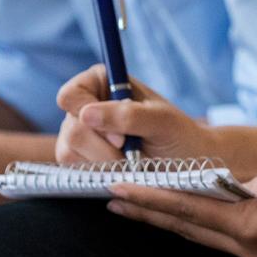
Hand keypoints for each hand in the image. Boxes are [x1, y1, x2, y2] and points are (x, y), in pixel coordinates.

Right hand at [54, 67, 221, 164]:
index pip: (70, 95)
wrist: (187, 164)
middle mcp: (86, 105)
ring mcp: (80, 134)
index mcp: (101, 82)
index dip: (88, 117)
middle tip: (132, 155)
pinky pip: (74, 170)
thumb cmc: (178, 135)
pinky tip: (121, 170)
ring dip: (104, 164)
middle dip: (104, 149)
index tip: (120, 138)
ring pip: (68, 153)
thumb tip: (86, 114)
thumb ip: (128, 115)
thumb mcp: (162, 121)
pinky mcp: (80, 159)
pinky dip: (100, 174)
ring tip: (131, 162)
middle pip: (71, 130)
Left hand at [106, 153, 256, 256]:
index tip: (119, 187)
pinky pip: (225, 236)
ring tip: (137, 205)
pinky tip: (185, 211)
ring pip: (203, 235)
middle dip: (148, 212)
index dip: (152, 196)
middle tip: (112, 198)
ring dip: (170, 218)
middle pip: (188, 228)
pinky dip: (199, 222)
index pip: (191, 208)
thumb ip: (250, 179)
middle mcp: (250, 249)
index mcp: (253, 226)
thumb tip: (230, 187)